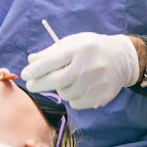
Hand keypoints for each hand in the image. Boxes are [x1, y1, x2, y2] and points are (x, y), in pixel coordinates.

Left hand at [21, 33, 138, 109]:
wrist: (121, 58)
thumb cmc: (90, 48)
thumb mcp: (72, 43)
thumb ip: (51, 52)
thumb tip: (30, 61)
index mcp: (79, 49)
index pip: (52, 61)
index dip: (36, 69)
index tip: (25, 74)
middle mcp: (88, 66)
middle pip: (57, 81)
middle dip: (40, 84)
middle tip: (31, 85)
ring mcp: (97, 82)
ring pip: (66, 94)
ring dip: (60, 89)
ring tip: (66, 80)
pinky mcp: (102, 96)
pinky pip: (76, 103)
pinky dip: (72, 98)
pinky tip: (78, 88)